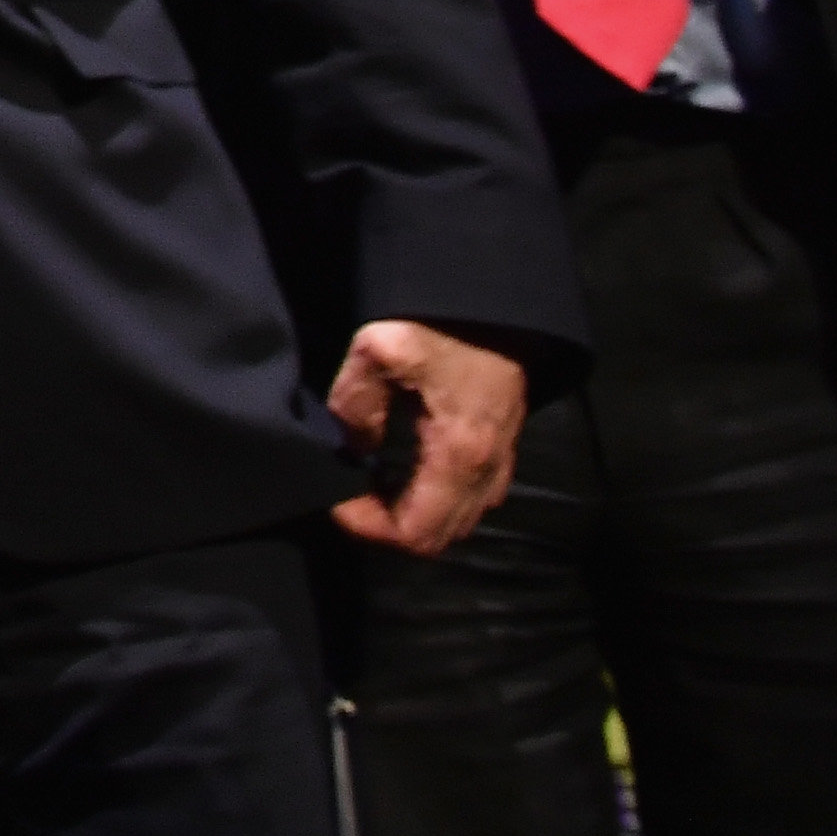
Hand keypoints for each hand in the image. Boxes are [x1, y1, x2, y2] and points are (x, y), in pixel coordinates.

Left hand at [326, 318, 528, 556]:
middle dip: (387, 527)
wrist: (494, 298)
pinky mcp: (502, 446)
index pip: (416, 533)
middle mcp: (488, 471)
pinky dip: (433, 498)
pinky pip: (470, 497)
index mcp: (460, 455)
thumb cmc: (440, 322)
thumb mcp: (378, 352)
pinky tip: (402, 469)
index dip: (369, 527)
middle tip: (350, 497)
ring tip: (371, 485)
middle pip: (438, 538)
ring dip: (412, 514)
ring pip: (457, 521)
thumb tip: (350, 447)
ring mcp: (501, 461)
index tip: (335, 500)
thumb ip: (355, 405)